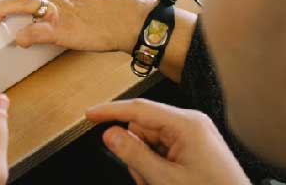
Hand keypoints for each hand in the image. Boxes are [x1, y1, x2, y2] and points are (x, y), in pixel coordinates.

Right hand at [86, 99, 249, 184]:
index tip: (89, 114)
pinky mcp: (195, 147)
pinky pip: (163, 151)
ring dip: (148, 166)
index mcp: (187, 124)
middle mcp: (191, 124)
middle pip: (143, 129)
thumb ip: (134, 155)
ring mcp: (194, 136)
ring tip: (161, 184)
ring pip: (150, 143)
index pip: (139, 109)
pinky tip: (168, 182)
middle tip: (148, 179)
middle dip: (138, 155)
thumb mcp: (165, 180)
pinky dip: (158, 168)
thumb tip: (110, 133)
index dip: (110, 111)